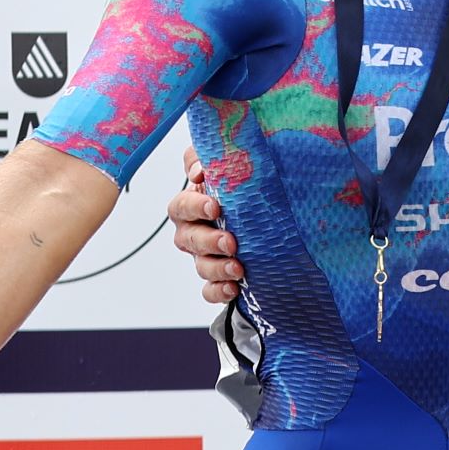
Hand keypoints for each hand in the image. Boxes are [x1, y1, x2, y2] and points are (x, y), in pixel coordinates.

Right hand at [169, 146, 243, 304]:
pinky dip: (219, 291)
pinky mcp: (218, 277)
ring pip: (201, 266)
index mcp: (192, 205)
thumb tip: (199, 171)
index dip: (194, 207)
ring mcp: (204, 256)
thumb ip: (208, 158)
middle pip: (189, 239)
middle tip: (230, 241)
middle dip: (209, 241)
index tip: (215, 206)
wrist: (267, 212)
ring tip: (238, 268)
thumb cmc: (241, 185)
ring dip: (217, 268)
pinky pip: (210, 290)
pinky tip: (234, 288)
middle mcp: (193, 232)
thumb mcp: (229, 163)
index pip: (182, 206)